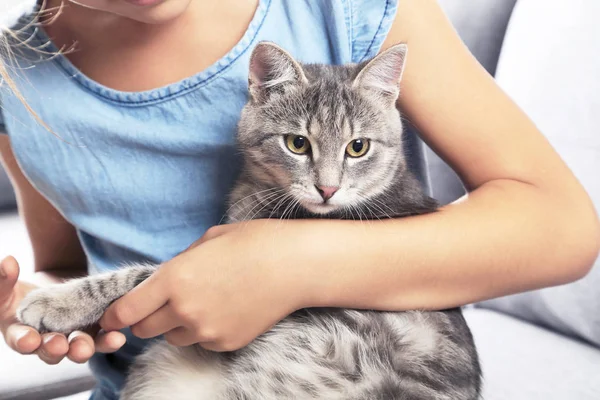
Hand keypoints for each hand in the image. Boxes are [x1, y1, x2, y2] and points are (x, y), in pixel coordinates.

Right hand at [0, 256, 125, 363]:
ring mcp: (72, 338)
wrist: (47, 293)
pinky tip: (118, 337)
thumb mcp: (7, 286)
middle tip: (60, 346)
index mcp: (21, 333)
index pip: (21, 340)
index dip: (24, 341)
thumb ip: (4, 278)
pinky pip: (101, 339)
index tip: (30, 340)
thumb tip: (8, 261)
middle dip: (55, 348)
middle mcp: (47, 342)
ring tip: (87, 346)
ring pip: (78, 348)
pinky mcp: (93, 332)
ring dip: (84, 348)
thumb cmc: (18, 293)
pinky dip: (109, 340)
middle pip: (51, 350)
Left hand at [100, 220, 307, 351]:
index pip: (127, 310)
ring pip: (173, 338)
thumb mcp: (208, 240)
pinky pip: (202, 342)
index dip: (114, 315)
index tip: (111, 316)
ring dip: (177, 325)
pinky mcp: (226, 343)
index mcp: (175, 278)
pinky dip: (204, 330)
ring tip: (203, 302)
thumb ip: (180, 262)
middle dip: (146, 318)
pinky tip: (226, 309)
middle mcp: (185, 310)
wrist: (295, 265)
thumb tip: (167, 278)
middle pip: (145, 330)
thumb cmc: (254, 242)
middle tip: (162, 304)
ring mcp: (206, 330)